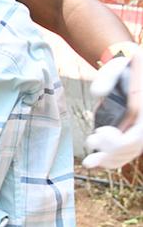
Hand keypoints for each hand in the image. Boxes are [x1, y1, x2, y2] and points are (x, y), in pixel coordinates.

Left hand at [83, 48, 142, 168]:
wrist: (134, 67)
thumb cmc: (126, 66)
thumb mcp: (117, 65)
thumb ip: (108, 76)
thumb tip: (97, 94)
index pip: (138, 135)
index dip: (118, 142)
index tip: (98, 133)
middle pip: (134, 148)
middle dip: (110, 154)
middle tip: (89, 144)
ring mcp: (142, 128)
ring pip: (132, 153)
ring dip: (110, 160)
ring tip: (90, 160)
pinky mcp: (136, 133)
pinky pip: (129, 152)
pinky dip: (114, 160)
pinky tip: (99, 162)